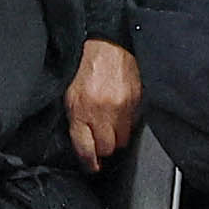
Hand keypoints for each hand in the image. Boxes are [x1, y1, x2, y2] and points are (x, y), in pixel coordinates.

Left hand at [63, 40, 143, 170]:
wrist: (108, 42)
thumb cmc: (85, 65)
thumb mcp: (70, 94)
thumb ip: (76, 119)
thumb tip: (84, 143)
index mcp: (80, 109)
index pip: (86, 149)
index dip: (89, 162)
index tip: (92, 166)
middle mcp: (102, 111)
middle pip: (107, 148)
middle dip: (103, 147)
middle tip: (100, 139)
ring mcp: (122, 107)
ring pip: (122, 140)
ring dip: (117, 137)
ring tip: (111, 125)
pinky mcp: (137, 101)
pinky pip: (134, 125)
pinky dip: (128, 123)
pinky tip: (121, 112)